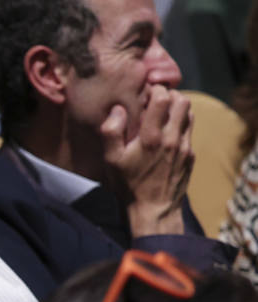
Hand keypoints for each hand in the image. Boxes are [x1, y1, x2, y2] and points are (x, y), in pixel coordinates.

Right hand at [101, 85, 192, 236]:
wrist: (154, 211)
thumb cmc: (128, 185)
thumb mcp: (111, 160)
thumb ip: (111, 131)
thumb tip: (118, 109)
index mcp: (151, 137)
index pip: (163, 98)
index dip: (155, 90)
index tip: (145, 95)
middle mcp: (172, 139)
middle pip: (182, 101)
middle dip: (169, 96)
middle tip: (156, 101)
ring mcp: (184, 147)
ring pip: (189, 114)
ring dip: (177, 109)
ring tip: (163, 115)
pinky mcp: (190, 156)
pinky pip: (188, 132)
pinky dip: (180, 126)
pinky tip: (166, 136)